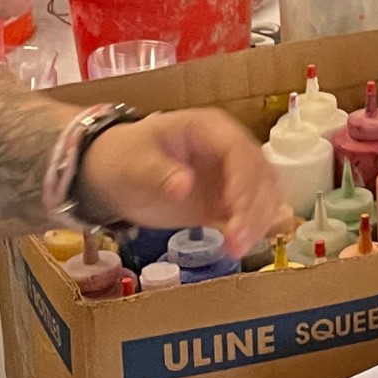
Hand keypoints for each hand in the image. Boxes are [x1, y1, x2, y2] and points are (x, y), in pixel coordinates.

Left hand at [80, 107, 284, 251]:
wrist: (114, 174)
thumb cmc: (124, 158)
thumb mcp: (133, 163)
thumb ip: (157, 174)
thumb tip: (184, 186)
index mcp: (209, 129)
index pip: (238, 150)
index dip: (243, 179)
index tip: (234, 209)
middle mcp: (229, 149)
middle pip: (259, 174)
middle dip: (253, 208)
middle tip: (237, 241)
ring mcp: (232, 176)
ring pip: (263, 194)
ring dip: (257, 221)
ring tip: (237, 249)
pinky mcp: (227, 201)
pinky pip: (252, 212)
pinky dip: (254, 228)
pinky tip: (244, 246)